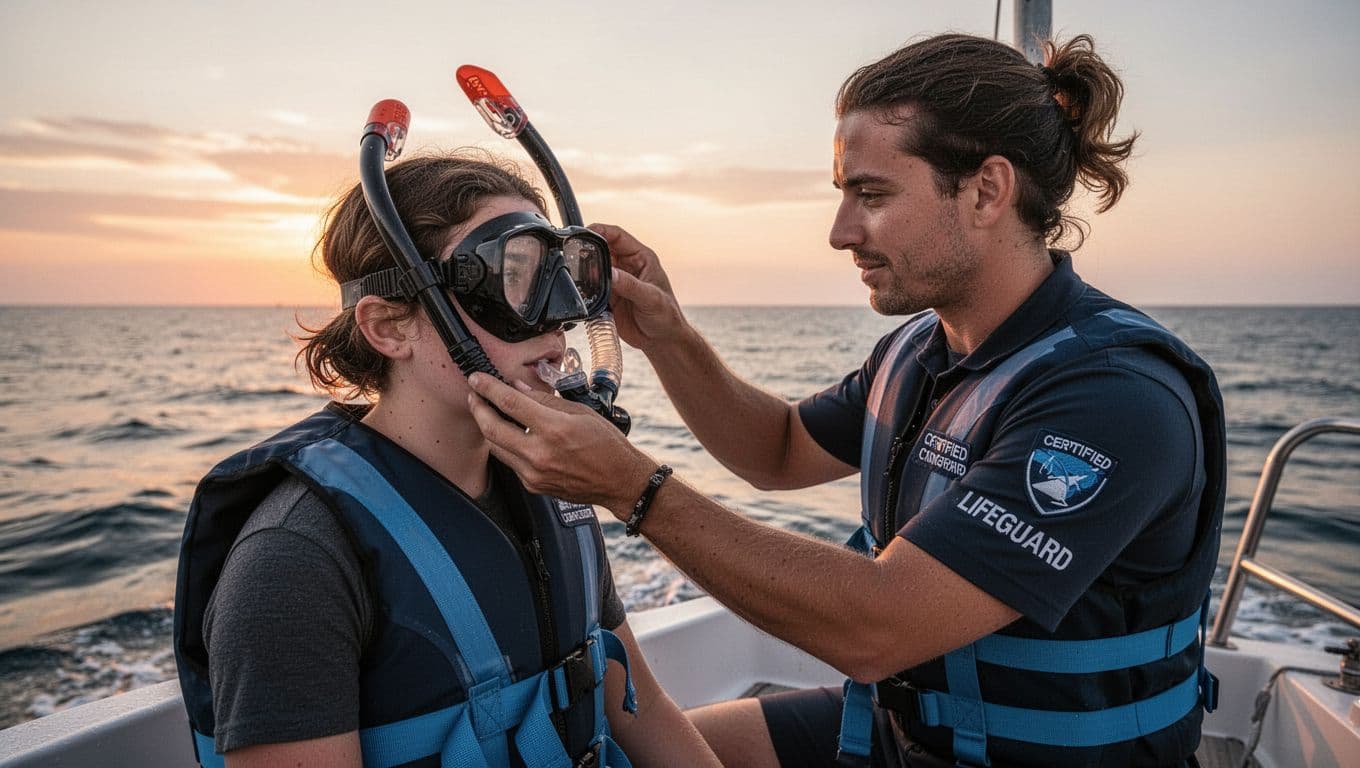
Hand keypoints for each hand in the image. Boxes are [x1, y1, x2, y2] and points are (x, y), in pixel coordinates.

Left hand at [466, 373, 655, 517]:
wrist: (619, 482)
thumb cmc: (606, 444)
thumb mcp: (580, 412)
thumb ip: (544, 400)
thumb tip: (517, 387)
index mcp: (555, 429)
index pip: (510, 404)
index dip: (488, 388)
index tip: (476, 379)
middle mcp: (541, 454)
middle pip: (492, 429)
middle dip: (478, 408)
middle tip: (473, 395)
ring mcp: (534, 473)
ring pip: (496, 447)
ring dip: (487, 428)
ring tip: (486, 411)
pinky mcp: (533, 485)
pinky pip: (510, 462)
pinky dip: (506, 445)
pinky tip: (509, 434)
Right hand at [590, 223, 689, 353]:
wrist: (662, 340)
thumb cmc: (666, 316)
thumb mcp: (651, 298)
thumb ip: (630, 285)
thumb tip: (610, 273)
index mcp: (641, 258)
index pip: (617, 236)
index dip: (601, 231)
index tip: (586, 232)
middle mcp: (627, 267)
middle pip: (601, 250)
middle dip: (588, 250)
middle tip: (575, 256)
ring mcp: (616, 282)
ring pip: (594, 269)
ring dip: (584, 271)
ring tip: (577, 276)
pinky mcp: (608, 297)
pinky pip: (591, 289)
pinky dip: (584, 289)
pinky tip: (580, 292)